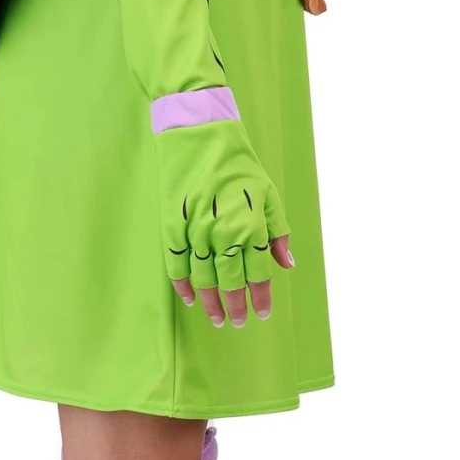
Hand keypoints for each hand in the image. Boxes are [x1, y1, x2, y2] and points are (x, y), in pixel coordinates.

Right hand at [154, 115, 294, 329]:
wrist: (200, 136)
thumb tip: (286, 264)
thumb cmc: (238, 165)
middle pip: (229, 282)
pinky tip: (189, 297)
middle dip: (234, 306)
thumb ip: (278, 232)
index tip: (261, 314)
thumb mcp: (268, 195)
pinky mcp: (173, 225)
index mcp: (250, 226)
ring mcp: (195, 230)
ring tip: (216, 317)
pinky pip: (177, 263)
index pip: (257, 273)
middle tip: (236, 322)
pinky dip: (182, 284)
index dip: (259, 297)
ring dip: (210, 302)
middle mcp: (223, 232)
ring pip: (203, 278)